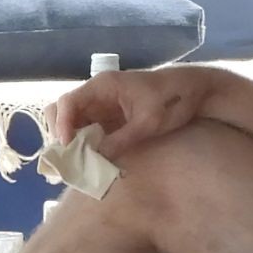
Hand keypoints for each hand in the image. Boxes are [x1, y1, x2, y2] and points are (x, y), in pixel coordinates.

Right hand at [44, 67, 217, 160]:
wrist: (193, 91)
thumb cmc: (173, 99)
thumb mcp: (148, 123)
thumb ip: (121, 140)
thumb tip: (95, 160)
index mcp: (103, 86)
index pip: (68, 102)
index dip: (62, 125)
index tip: (67, 147)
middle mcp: (97, 94)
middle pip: (62, 111)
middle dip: (59, 135)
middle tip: (65, 160)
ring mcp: (102, 106)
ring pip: (72, 123)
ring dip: (69, 143)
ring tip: (71, 166)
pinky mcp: (109, 118)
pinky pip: (87, 131)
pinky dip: (82, 145)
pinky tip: (85, 163)